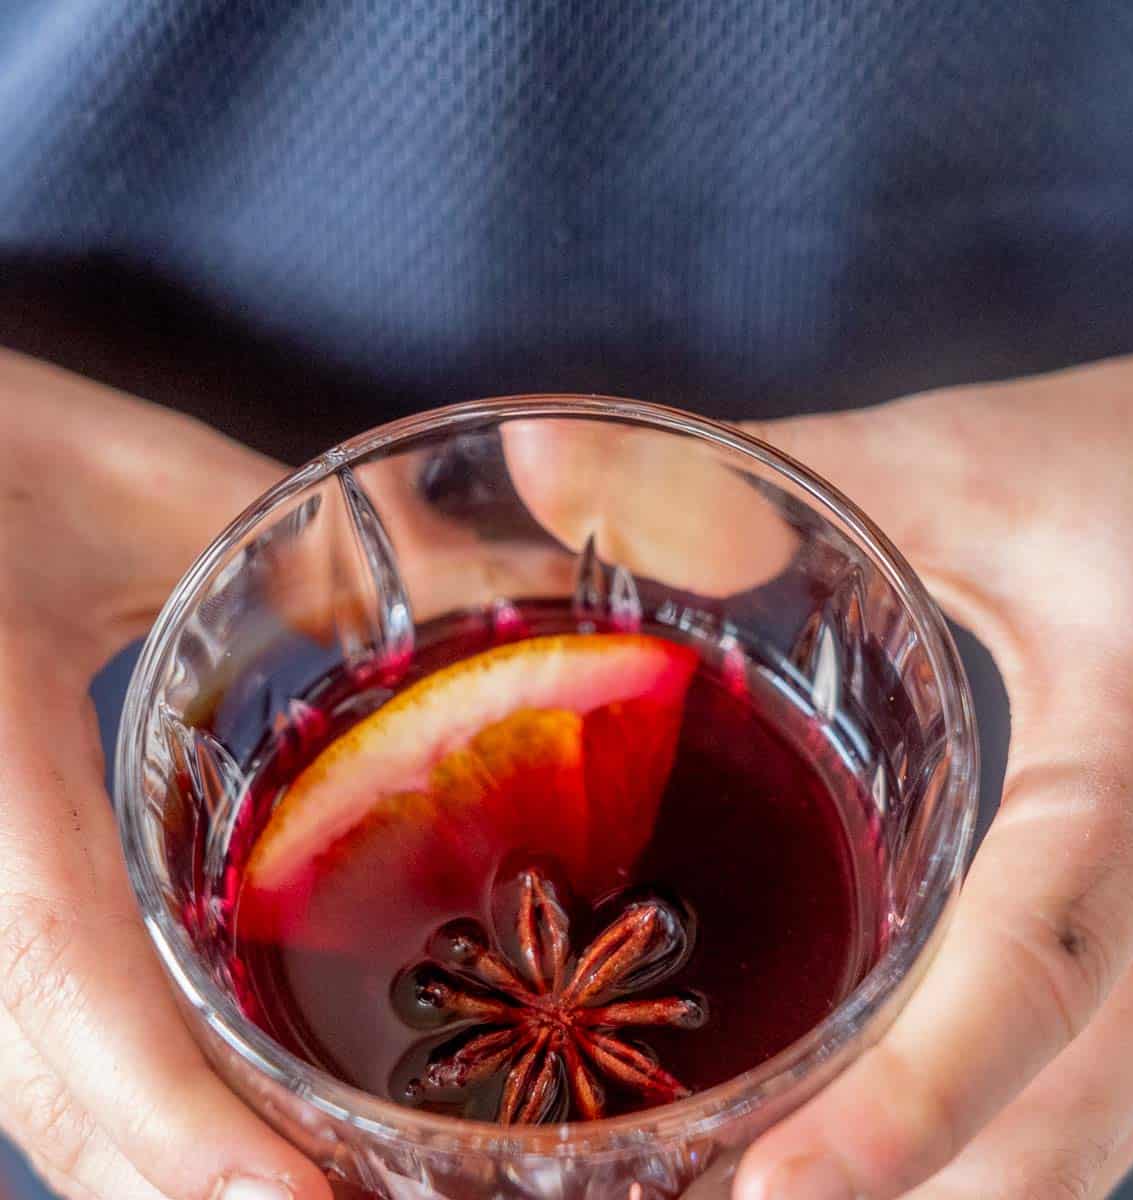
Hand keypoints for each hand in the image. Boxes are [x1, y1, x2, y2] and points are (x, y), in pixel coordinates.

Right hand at [0, 349, 328, 1199]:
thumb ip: (307, 544)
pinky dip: (100, 1083)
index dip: (175, 1127)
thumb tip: (496, 594)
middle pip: (32, 1078)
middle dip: (177, 1178)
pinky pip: (7, 1014)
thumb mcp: (137, 478)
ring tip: (286, 1174)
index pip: (65, 972)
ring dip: (142, 1154)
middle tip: (338, 1196)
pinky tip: (191, 1095)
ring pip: (9, 1072)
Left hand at [734, 340, 1132, 1198]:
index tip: (773, 1198)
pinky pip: (1113, 1094)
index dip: (915, 1103)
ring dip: (954, 1198)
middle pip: (1076, 1124)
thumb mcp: (956, 465)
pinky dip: (1000, 1152)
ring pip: (1101, 1139)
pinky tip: (897, 1159)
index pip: (1039, 962)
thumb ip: (749, 478)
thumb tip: (533, 458)